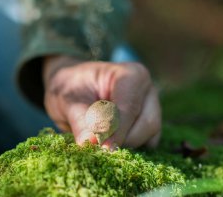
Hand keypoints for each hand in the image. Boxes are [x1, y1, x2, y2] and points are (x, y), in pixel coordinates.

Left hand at [43, 55, 160, 148]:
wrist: (74, 89)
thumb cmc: (72, 88)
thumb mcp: (69, 101)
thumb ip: (80, 121)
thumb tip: (89, 143)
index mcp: (132, 75)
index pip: (130, 107)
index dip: (117, 130)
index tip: (103, 148)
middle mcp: (148, 90)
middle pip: (148, 123)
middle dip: (123, 139)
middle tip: (97, 146)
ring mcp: (153, 107)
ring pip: (150, 136)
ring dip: (126, 145)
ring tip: (100, 140)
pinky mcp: (151, 124)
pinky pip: (148, 143)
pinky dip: (131, 148)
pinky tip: (110, 142)